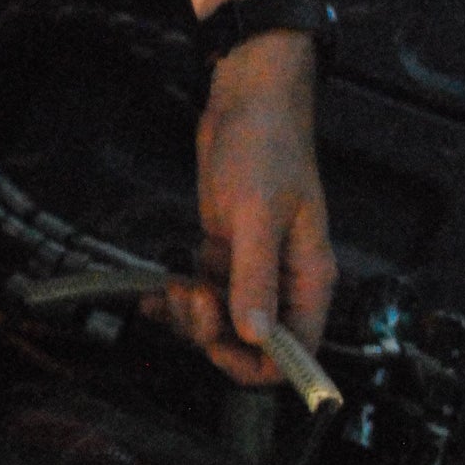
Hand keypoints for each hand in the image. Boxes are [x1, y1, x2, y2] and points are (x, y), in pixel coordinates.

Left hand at [151, 31, 335, 384]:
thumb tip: (254, 335)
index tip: (219, 344)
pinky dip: (177, 299)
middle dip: (213, 331)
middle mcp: (284, 282)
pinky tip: (155, 293)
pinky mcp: (224, 254)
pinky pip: (202, 294)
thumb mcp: (258, 214)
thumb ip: (255, 278)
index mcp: (309, 279)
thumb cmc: (267, 147)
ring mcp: (252, 269)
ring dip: (191, 315)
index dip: (256, 362)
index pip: (295, 351)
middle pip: (250, 342)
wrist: (247, 102)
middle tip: (190, 298)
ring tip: (175, 285)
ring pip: (220, 321)